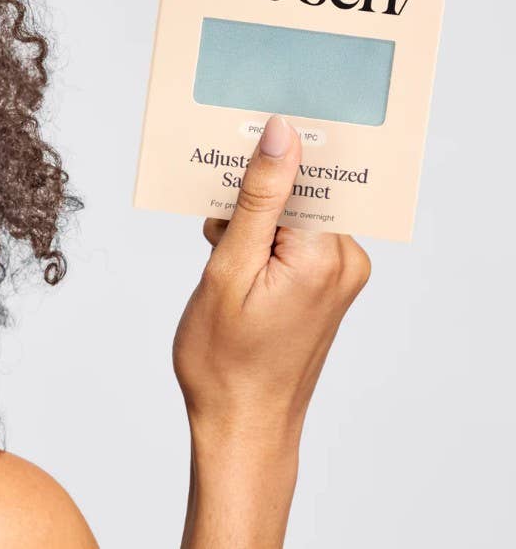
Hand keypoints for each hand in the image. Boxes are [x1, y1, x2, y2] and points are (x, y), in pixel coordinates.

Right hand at [174, 115, 370, 547]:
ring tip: (220, 252)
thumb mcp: (230, 268)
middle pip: (300, 190)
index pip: (306, 173)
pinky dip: (262, 239)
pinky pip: (295, 238)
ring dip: (252, 219)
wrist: (242, 426)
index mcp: (327, 254)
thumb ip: (260, 198)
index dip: (265, 160)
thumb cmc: (226, 361)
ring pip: (293, 213)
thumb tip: (282, 135)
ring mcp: (339, 275)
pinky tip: (233, 262)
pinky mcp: (327, 285)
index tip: (230, 157)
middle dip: (252, 194)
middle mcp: (346, 261)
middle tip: (215, 221)